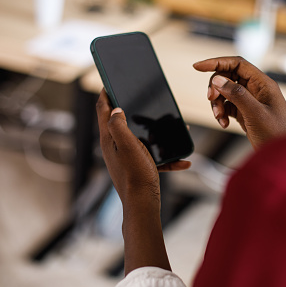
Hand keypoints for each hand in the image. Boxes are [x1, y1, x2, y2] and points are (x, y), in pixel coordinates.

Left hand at [96, 90, 189, 207]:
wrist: (143, 206)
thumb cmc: (135, 175)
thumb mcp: (126, 145)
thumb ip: (118, 125)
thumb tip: (116, 109)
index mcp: (108, 139)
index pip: (102, 109)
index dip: (105, 93)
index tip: (110, 80)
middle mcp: (115, 147)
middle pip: (121, 122)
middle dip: (133, 110)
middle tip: (144, 99)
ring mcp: (127, 158)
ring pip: (141, 138)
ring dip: (156, 133)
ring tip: (171, 128)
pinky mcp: (138, 167)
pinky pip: (154, 157)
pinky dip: (167, 157)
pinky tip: (183, 161)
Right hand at [193, 56, 285, 147]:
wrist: (283, 158)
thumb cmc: (276, 135)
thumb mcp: (255, 114)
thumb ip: (236, 94)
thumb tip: (217, 79)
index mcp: (263, 84)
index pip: (237, 64)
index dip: (216, 62)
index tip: (197, 67)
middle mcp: (257, 89)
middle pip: (228, 77)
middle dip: (216, 88)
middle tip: (211, 100)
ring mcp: (251, 101)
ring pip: (226, 92)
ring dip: (217, 103)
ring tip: (219, 118)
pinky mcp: (246, 113)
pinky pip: (228, 106)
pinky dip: (222, 113)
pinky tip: (224, 124)